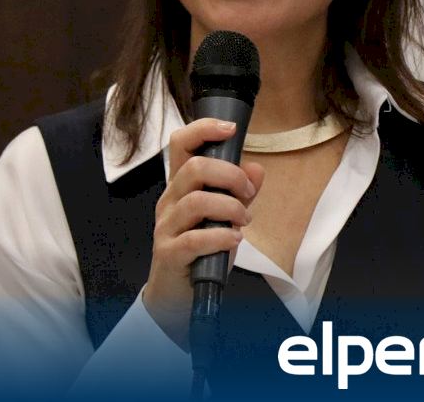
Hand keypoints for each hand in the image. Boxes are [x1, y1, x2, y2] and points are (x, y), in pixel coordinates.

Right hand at [142, 118, 263, 347]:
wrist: (178, 295)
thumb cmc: (202, 250)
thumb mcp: (225, 217)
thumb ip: (241, 192)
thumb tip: (257, 169)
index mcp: (180, 186)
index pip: (181, 144)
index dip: (203, 129)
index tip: (231, 128)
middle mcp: (169, 202)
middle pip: (193, 169)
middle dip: (230, 176)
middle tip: (248, 193)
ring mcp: (166, 228)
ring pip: (197, 201)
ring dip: (230, 208)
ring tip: (243, 221)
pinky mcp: (169, 254)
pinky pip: (195, 239)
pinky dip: (222, 237)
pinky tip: (234, 241)